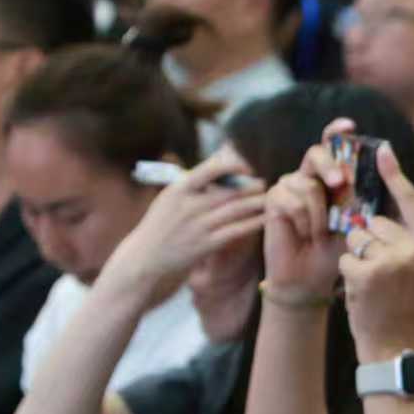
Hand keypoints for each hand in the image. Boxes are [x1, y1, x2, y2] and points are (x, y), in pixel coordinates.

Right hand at [101, 153, 266, 307]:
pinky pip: (235, 231)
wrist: (144, 259)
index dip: (233, 166)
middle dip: (250, 187)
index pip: (209, 170)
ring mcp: (197, 227)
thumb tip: (223, 155)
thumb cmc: (162, 223)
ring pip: (236, 210)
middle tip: (264, 184)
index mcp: (178, 190)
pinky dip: (252, 223)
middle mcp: (188, 206)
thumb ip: (196, 179)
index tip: (246, 167)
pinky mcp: (205, 245)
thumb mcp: (170, 197)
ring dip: (256, 203)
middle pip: (229, 191)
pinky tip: (265, 219)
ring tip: (269, 198)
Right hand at [264, 121, 350, 297]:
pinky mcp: (274, 199)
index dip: (336, 132)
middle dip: (330, 166)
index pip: (331, 146)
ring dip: (319, 215)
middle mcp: (307, 176)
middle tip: (339, 183)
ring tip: (319, 233)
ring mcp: (288, 186)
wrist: (312, 276)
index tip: (349, 126)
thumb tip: (373, 173)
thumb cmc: (336, 248)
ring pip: (308, 184)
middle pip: (316, 154)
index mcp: (329, 176)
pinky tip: (304, 234)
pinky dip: (305, 221)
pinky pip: (293, 200)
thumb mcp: (356, 220)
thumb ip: (362, 196)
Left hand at [338, 143, 413, 362]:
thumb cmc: (402, 303)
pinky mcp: (369, 272)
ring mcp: (393, 260)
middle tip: (382, 272)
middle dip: (369, 240)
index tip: (382, 150)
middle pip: (376, 221)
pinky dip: (347, 272)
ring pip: (357, 237)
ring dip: (357, 256)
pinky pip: (346, 256)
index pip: (411, 200)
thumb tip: (382, 208)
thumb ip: (406, 237)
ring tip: (372, 282)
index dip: (394, 174)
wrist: (395, 345)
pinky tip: (361, 291)